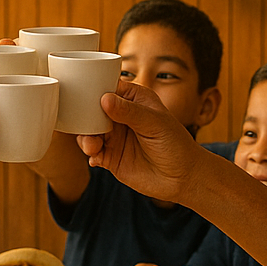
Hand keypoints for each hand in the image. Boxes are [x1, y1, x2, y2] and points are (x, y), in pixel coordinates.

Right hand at [77, 82, 202, 203]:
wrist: (182, 177)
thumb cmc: (175, 144)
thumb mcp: (155, 123)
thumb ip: (130, 111)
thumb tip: (105, 99)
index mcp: (133, 99)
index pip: (108, 88)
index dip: (94, 90)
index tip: (84, 97)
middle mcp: (120, 116)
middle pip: (93, 110)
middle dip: (85, 117)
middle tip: (86, 126)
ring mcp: (115, 136)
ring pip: (89, 131)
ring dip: (86, 138)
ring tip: (93, 146)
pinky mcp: (110, 157)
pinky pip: (93, 153)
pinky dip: (90, 155)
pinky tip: (96, 159)